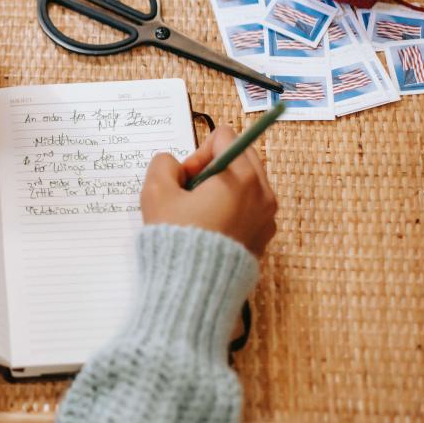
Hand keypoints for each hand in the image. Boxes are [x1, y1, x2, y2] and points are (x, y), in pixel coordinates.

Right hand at [140, 127, 276, 256]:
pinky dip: (233, 208)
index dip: (197, 154)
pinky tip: (211, 228)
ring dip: (223, 187)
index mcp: (241, 177)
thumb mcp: (155, 192)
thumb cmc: (177, 238)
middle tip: (191, 193)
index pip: (224, 137)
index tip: (186, 180)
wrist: (195, 287)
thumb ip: (163, 164)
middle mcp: (262, 192)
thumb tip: (174, 166)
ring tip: (200, 212)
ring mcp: (267, 215)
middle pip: (240, 155)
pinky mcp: (265, 234)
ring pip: (247, 181)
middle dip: (213, 167)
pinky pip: (251, 206)